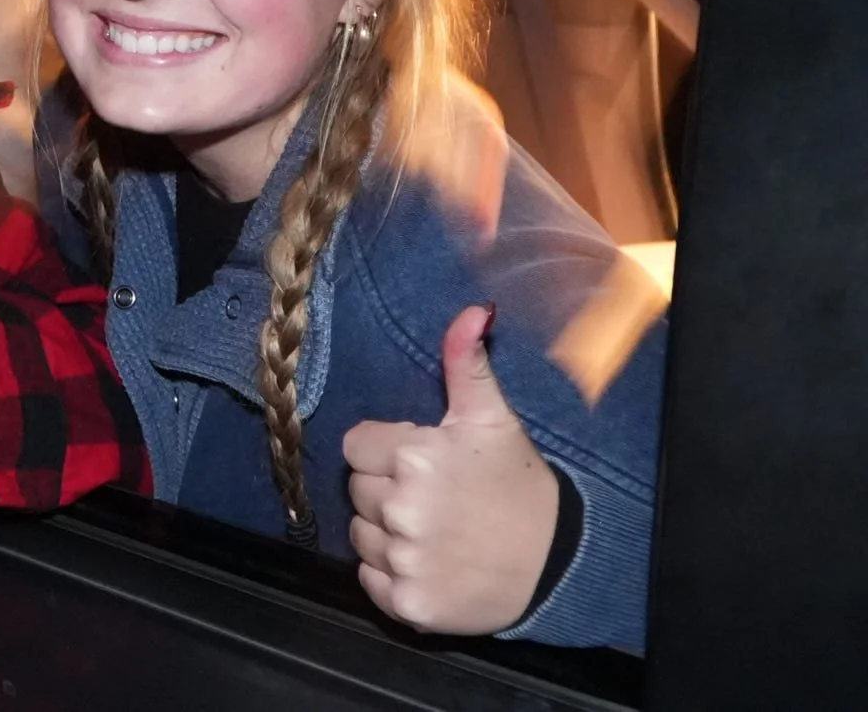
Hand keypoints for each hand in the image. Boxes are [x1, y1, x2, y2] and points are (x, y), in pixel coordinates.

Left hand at [342, 304, 560, 634]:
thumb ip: (467, 363)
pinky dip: (389, 574)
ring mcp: (403, 559)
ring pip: (359, 535)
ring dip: (385, 532)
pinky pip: (368, 579)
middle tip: (431, 497)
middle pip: (356, 489)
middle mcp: (402, 508)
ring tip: (433, 530)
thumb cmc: (519, 485)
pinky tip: (427, 562)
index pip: (356, 445)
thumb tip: (472, 310)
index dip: (383, 450)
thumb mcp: (493, 418)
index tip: (417, 460)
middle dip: (385, 489)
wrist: (558, 563)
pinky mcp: (407, 604)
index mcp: (415, 456)